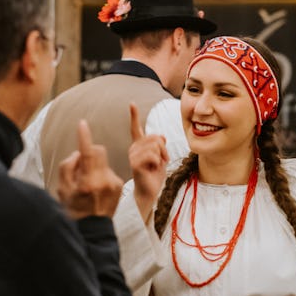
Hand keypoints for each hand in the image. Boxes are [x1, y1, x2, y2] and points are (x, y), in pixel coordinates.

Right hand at [56, 120, 123, 219]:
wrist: (92, 229)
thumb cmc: (73, 209)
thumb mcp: (62, 189)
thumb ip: (68, 166)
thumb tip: (79, 153)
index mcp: (88, 183)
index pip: (87, 153)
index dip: (84, 136)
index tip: (82, 123)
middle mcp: (104, 181)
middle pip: (99, 151)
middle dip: (89, 152)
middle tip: (80, 166)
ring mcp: (114, 184)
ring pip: (103, 160)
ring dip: (94, 165)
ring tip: (88, 184)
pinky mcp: (119, 185)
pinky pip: (108, 170)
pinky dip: (100, 173)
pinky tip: (97, 189)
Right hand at [127, 103, 168, 221]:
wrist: (150, 192)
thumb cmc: (155, 175)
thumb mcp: (161, 156)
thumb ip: (160, 144)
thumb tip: (161, 136)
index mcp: (139, 145)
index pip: (136, 128)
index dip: (134, 115)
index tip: (132, 103)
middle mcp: (133, 148)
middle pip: (155, 137)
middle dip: (163, 149)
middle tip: (159, 162)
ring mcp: (133, 155)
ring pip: (156, 145)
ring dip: (161, 156)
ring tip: (156, 166)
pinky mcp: (135, 163)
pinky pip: (153, 155)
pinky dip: (158, 162)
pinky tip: (152, 169)